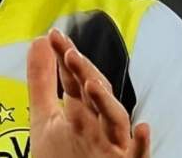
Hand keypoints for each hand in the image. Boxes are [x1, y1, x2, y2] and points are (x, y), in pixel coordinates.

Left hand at [27, 29, 150, 157]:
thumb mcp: (45, 118)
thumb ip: (42, 81)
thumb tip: (38, 41)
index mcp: (82, 112)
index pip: (75, 79)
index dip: (65, 57)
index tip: (53, 36)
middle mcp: (100, 126)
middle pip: (97, 95)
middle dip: (85, 73)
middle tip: (68, 53)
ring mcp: (112, 147)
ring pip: (117, 122)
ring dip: (107, 103)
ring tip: (92, 84)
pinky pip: (136, 157)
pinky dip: (141, 144)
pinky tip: (142, 128)